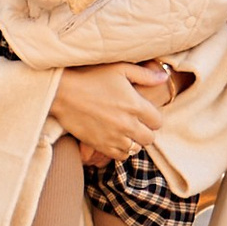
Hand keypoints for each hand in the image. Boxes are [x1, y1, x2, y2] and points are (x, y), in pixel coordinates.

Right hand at [48, 62, 173, 164]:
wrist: (62, 93)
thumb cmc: (90, 77)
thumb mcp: (119, 69)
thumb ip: (145, 74)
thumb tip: (164, 78)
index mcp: (136, 105)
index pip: (158, 122)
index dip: (152, 117)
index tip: (143, 113)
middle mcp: (128, 124)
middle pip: (149, 138)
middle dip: (144, 130)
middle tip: (134, 122)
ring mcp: (115, 137)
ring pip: (135, 148)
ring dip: (132, 141)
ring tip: (123, 131)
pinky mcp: (101, 146)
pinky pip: (120, 156)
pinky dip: (120, 150)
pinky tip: (114, 138)